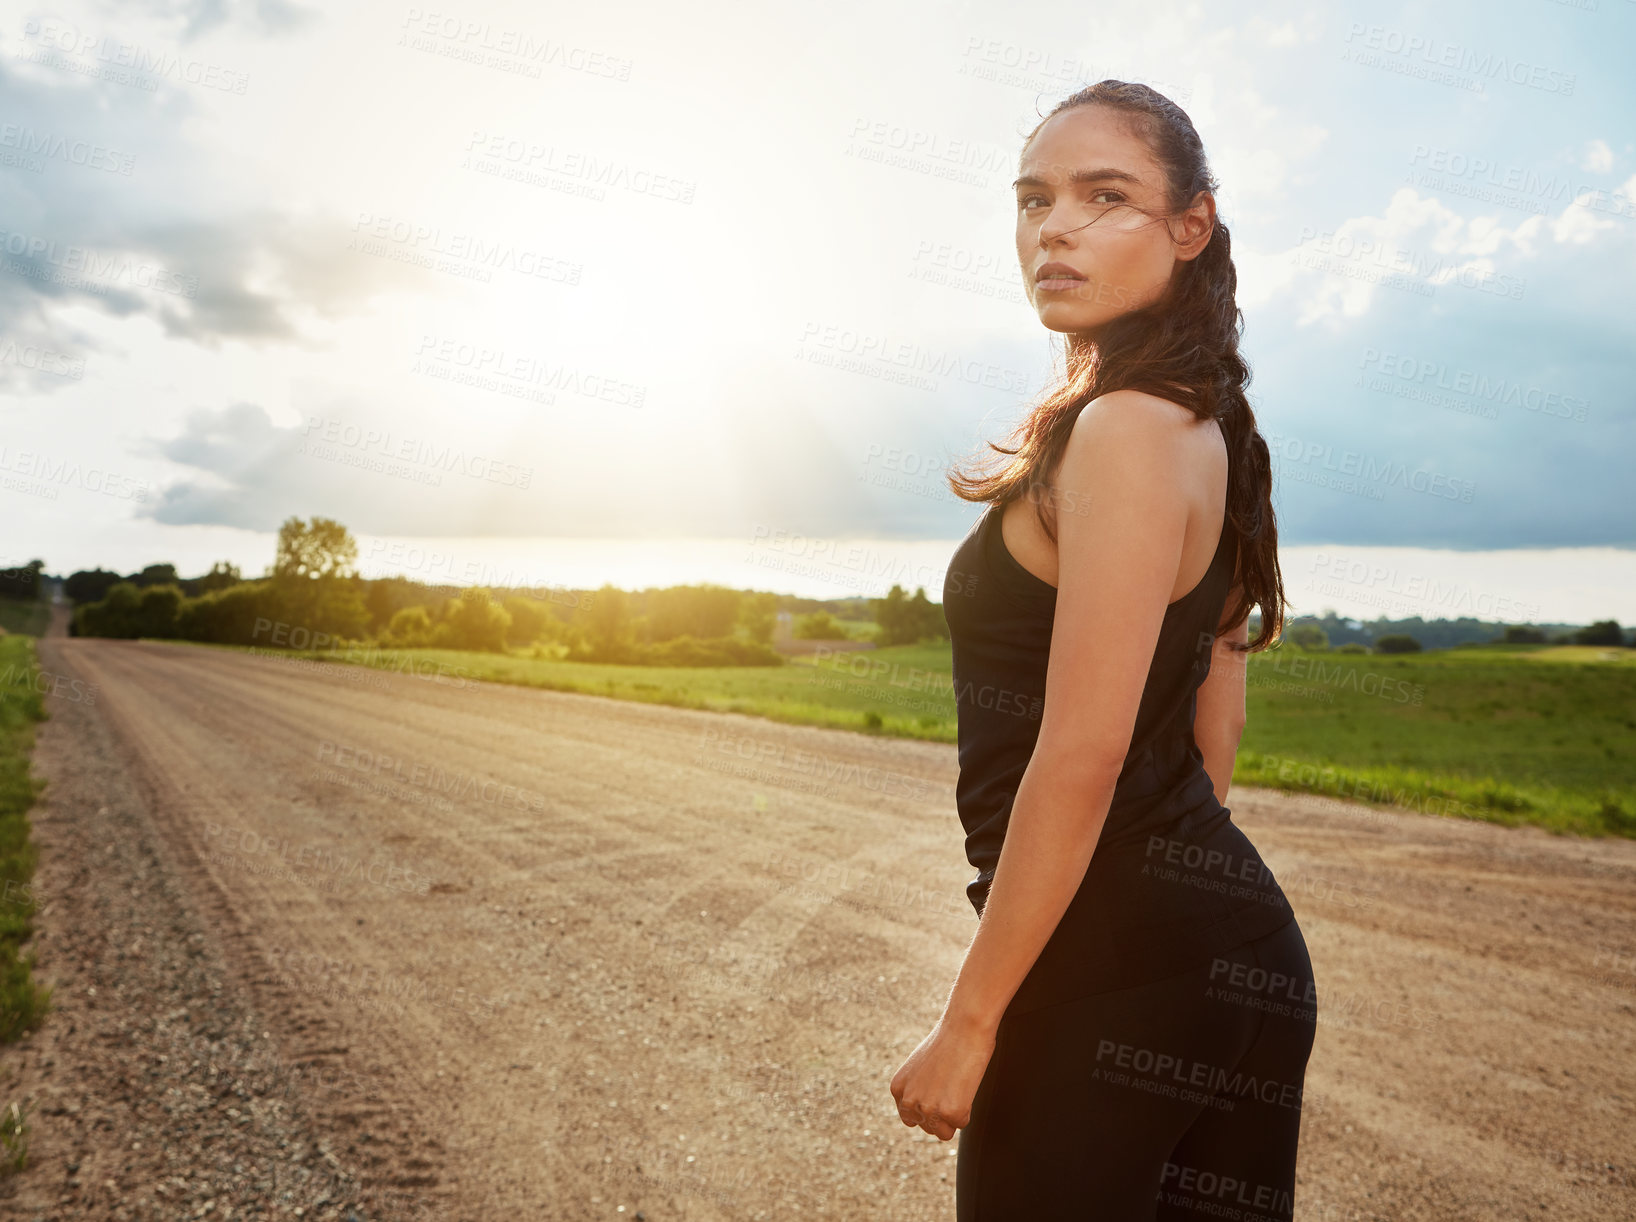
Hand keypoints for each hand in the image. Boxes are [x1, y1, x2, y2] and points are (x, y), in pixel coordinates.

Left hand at [888, 1014, 995, 1140]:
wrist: (964, 1027)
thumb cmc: (947, 1041)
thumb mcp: (920, 1066)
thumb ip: (916, 1089)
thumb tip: (924, 1110)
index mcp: (898, 1089)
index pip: (911, 1118)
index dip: (928, 1109)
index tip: (939, 1092)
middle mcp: (908, 1101)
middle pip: (927, 1128)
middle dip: (941, 1115)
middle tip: (951, 1087)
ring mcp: (929, 1109)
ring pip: (944, 1132)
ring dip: (953, 1116)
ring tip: (957, 1087)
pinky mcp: (951, 1113)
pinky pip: (962, 1124)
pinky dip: (968, 1109)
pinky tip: (966, 1086)